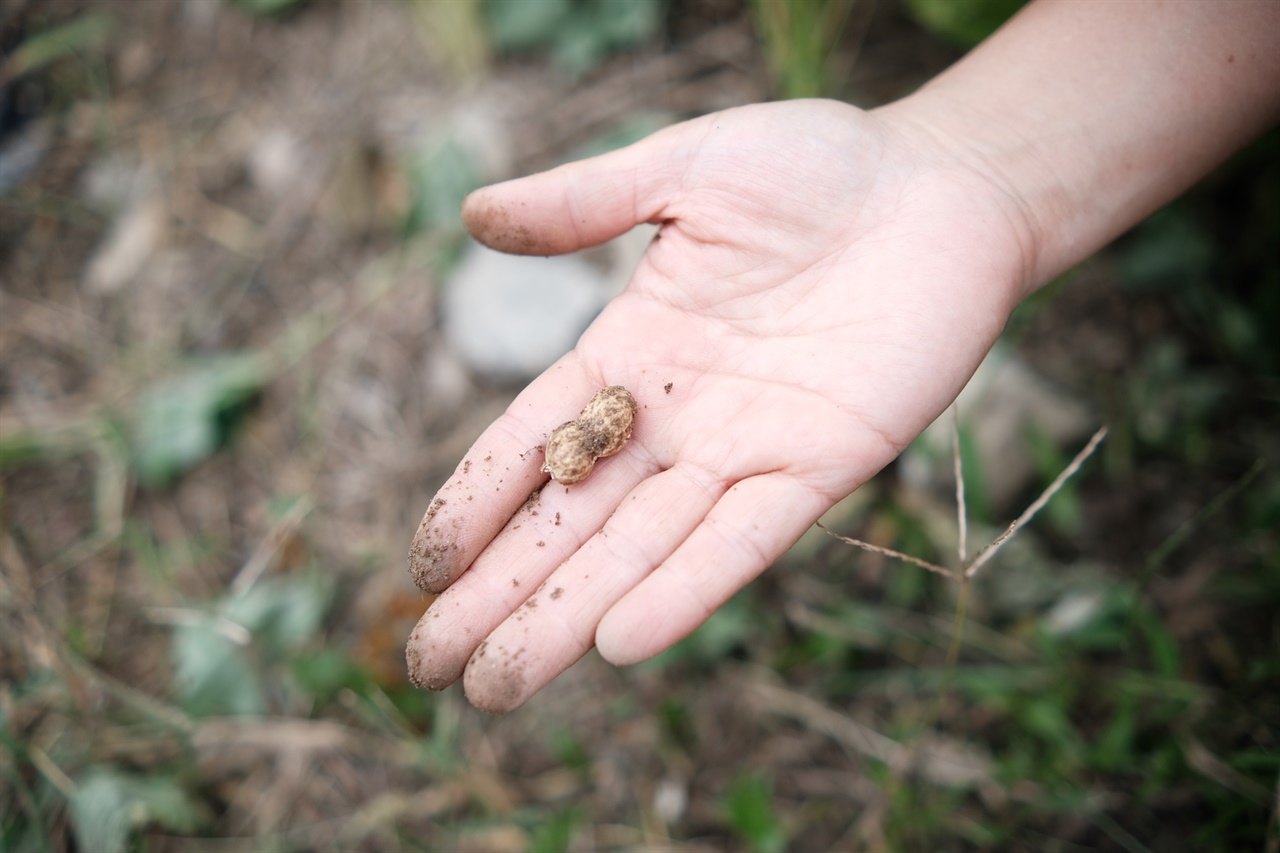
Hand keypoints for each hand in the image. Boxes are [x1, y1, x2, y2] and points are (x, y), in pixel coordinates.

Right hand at [406, 98, 1030, 711]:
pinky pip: (744, 540)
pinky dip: (686, 589)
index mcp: (631, 353)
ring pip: (640, 550)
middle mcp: (677, 419)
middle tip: (429, 668)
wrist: (944, 190)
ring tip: (496, 688)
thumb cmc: (817, 169)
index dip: (475, 503)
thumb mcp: (685, 170)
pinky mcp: (823, 466)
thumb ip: (583, 203)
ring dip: (567, 619)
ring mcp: (746, 449)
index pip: (531, 444)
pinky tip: (619, 643)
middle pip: (570, 522)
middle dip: (500, 594)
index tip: (422, 567)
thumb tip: (470, 217)